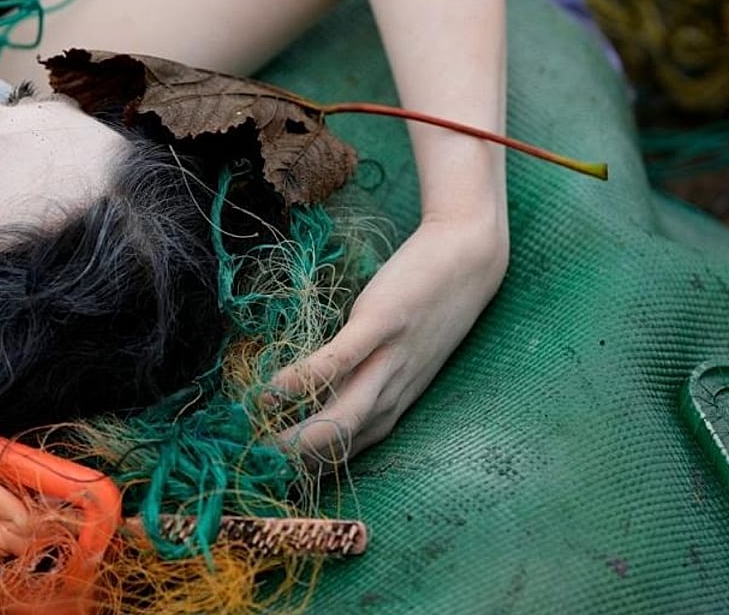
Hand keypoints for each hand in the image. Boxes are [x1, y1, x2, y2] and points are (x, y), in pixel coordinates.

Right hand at [269, 212, 507, 468]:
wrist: (471, 257)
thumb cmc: (433, 304)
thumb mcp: (404, 354)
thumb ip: (369, 375)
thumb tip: (316, 389)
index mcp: (397, 401)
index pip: (350, 450)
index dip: (310, 466)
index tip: (272, 471)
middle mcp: (396, 390)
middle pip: (345, 443)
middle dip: (299, 461)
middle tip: (257, 464)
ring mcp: (391, 358)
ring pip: (346, 415)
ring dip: (303, 436)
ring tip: (263, 441)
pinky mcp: (383, 322)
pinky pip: (340, 360)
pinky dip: (306, 379)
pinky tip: (275, 387)